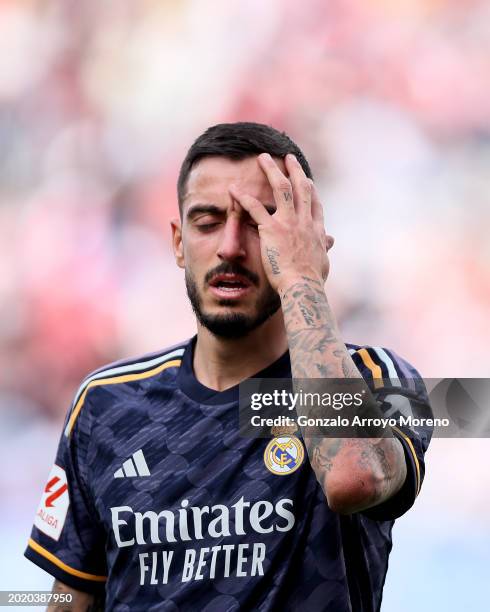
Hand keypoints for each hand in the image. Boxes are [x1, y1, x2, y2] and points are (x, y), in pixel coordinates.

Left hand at [229, 153, 333, 294]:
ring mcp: (288, 223)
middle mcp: (304, 221)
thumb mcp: (323, 261)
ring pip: (281, 188)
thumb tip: (331, 240)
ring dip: (272, 170)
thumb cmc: (312, 280)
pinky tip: (233, 188)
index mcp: (316, 230)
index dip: (310, 189)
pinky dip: (243, 197)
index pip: (314, 204)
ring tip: (263, 158)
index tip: (306, 179)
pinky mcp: (272, 229)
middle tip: (289, 157)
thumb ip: (324, 247)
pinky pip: (255, 208)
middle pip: (301, 188)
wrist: (303, 286)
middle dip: (294, 170)